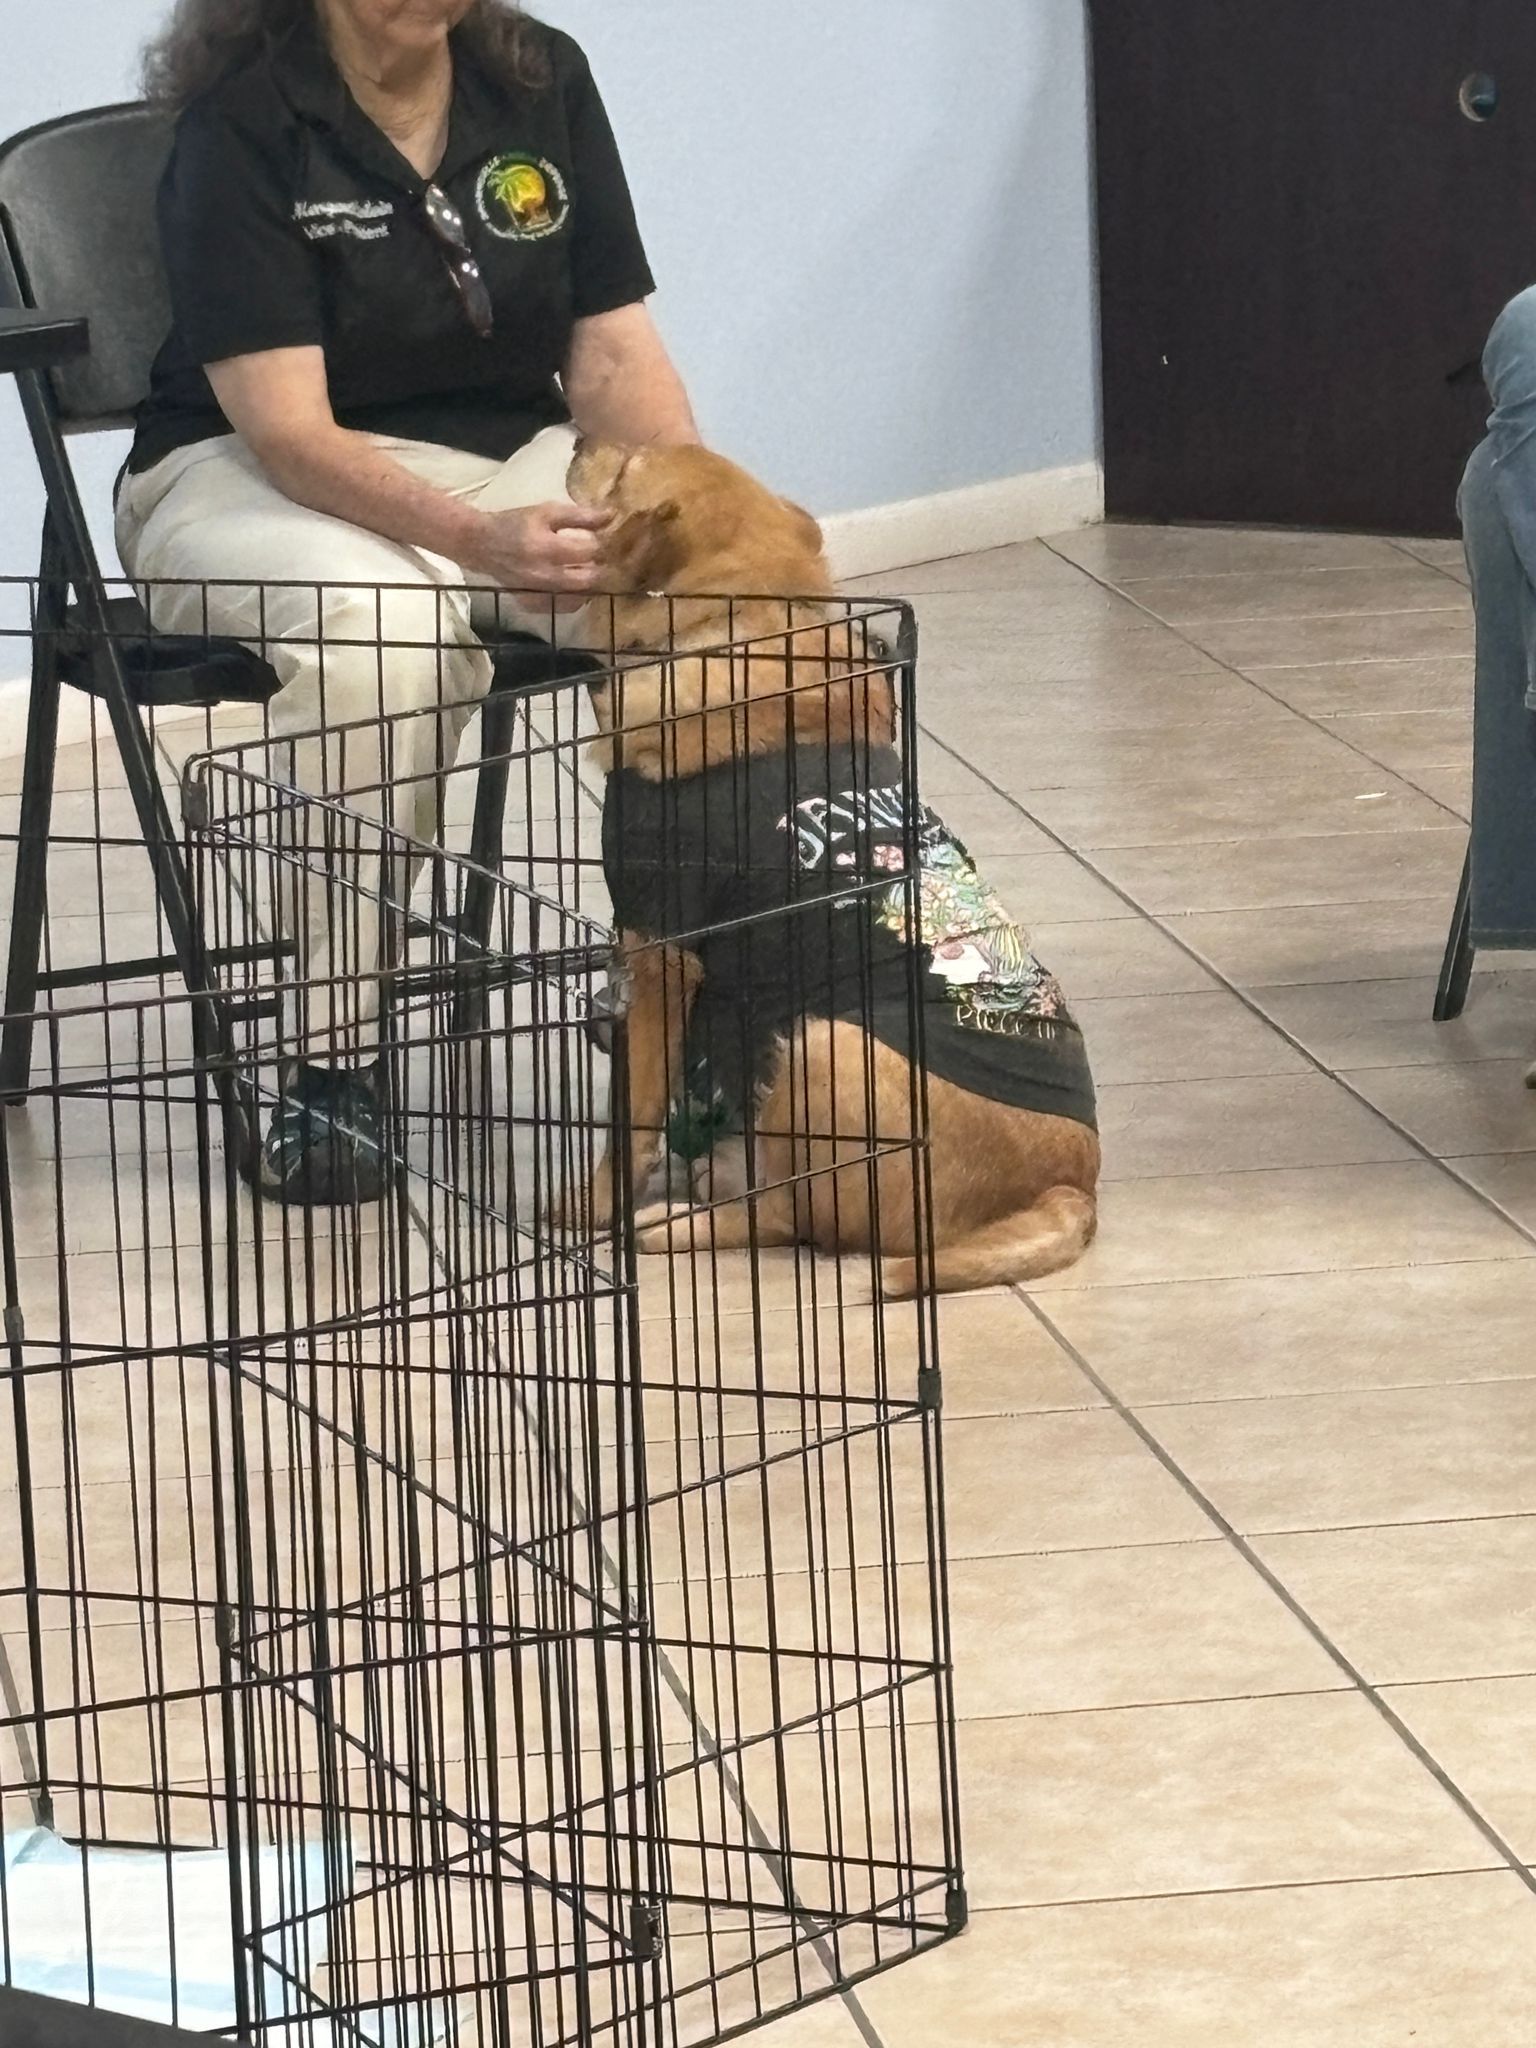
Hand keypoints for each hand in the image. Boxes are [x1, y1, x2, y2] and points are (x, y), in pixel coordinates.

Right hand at [461, 501, 610, 598]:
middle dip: (598, 567)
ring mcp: (536, 593)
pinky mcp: (532, 604)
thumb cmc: (516, 523)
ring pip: (579, 597)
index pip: (589, 551)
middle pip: (588, 579)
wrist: (482, 544)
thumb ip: (580, 516)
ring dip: (587, 584)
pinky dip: (572, 596)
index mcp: (545, 547)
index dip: (600, 545)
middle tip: (596, 558)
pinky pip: (563, 607)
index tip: (600, 540)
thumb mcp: (547, 512)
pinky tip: (570, 583)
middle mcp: (542, 575)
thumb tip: (612, 516)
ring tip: (584, 570)